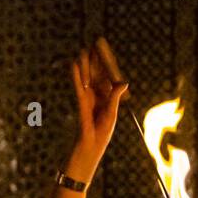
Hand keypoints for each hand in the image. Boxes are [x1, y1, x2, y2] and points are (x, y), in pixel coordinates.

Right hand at [71, 40, 128, 166]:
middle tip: (93, 45)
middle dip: (94, 62)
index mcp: (106, 100)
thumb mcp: (110, 116)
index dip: (105, 65)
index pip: (106, 79)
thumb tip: (123, 82)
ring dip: (85, 66)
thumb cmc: (100, 137)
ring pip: (86, 80)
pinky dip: (76, 77)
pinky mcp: (81, 105)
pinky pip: (79, 89)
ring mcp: (87, 101)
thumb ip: (114, 97)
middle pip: (95, 76)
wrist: (87, 152)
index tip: (104, 51)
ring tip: (83, 51)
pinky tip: (74, 66)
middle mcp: (95, 99)